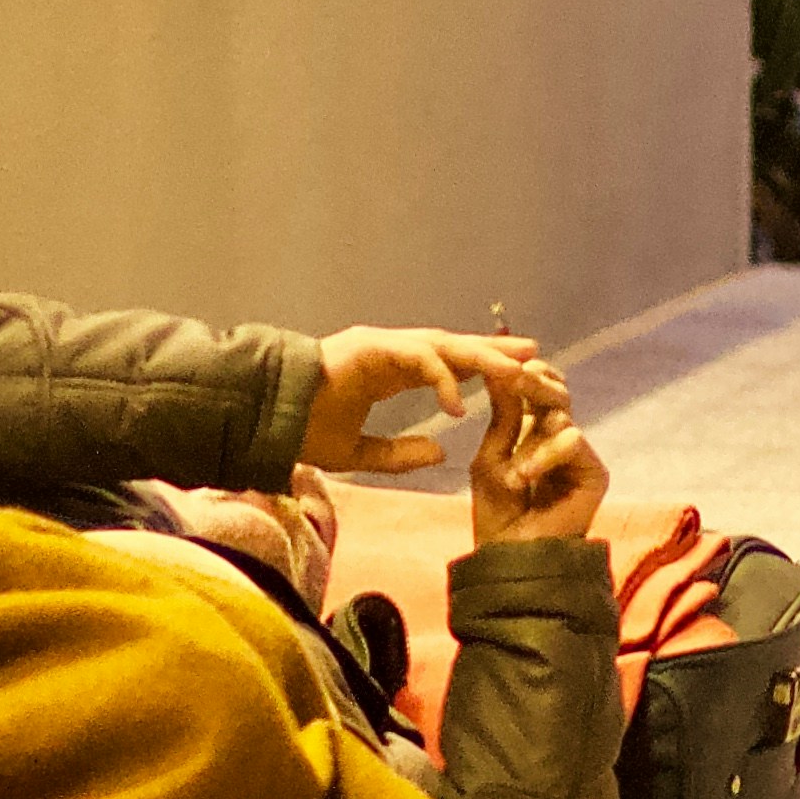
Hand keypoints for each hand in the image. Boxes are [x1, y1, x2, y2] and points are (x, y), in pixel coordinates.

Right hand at [305, 326, 561, 476]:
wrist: (263, 420)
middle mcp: (389, 352)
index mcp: (389, 371)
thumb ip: (398, 453)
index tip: (516, 376)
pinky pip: (415, 358)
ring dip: (481, 359)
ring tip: (517, 374)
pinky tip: (458, 402)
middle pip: (454, 348)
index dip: (481, 369)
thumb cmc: (302, 431)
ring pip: (442, 346)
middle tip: (535, 359)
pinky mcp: (368, 347)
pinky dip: (439, 377)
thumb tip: (439, 451)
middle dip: (495, 353)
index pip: (447, 364)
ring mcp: (380, 345)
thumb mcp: (358, 452)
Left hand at [466, 380, 607, 545]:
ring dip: (531, 436)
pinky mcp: (595, 473)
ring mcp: (581, 456)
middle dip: (535, 383)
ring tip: (512, 468)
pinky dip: (545, 456)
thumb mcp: (491, 456)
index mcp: (536, 432)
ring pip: (563, 414)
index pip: (539, 389)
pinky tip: (524, 478)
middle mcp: (562, 439)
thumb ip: (504, 415)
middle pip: (557, 393)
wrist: (510, 558)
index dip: (526, 374)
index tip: (503, 363)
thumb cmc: (496, 513)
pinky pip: (573, 442)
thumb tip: (504, 368)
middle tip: (516, 378)